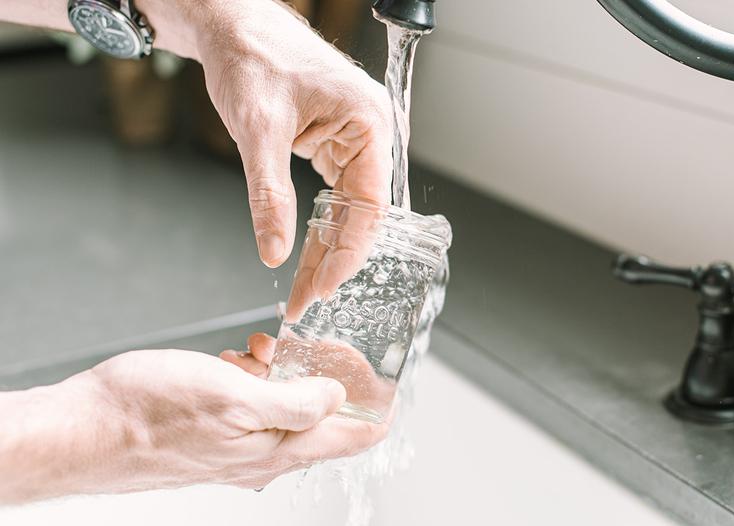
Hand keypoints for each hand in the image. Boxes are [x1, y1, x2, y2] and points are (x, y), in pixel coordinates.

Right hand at [0, 345, 387, 502]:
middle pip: (324, 418)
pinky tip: (233, 361)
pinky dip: (252, 378)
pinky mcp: (213, 437)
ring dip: (283, 372)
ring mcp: (238, 449)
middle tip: (310, 345)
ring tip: (257, 348)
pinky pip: (251, 407)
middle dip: (325, 375)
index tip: (388, 374)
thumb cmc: (144, 414)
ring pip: (285, 407)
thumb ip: (296, 401)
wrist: (78, 432)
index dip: (381, 405)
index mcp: (278, 451)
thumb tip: (338, 396)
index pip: (357, 437)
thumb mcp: (234, 396)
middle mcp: (263, 457)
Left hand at [196, 0, 392, 267]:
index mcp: (370, 123)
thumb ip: (268, 195)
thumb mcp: (257, 131)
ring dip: (327, 246)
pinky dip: (320, 224)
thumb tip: (273, 251)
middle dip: (335, 258)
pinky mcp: (337, 142)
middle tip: (307, 298)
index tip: (323, 288)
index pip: (370, 206)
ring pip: (348, 208)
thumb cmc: (253, 57)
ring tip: (304, 286)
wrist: (233, 26)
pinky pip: (335, 193)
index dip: (348, 253)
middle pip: (362, 213)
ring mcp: (356, 138)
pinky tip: (307, 253)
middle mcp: (372, 132)